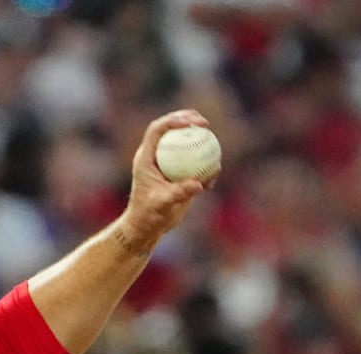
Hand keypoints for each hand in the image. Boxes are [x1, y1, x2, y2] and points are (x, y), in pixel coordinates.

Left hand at [120, 110, 213, 247]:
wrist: (147, 227)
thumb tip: (198, 184)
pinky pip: (195, 163)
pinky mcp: (179, 173)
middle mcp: (156, 156)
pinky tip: (214, 175)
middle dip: (188, 119)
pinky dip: (206, 166)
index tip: (191, 122)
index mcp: (146, 157)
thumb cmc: (148, 216)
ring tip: (214, 142)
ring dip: (200, 139)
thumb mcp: (162, 204)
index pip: (157, 130)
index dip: (173, 120)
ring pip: (185, 143)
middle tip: (205, 123)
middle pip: (171, 129)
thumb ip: (178, 193)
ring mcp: (168, 163)